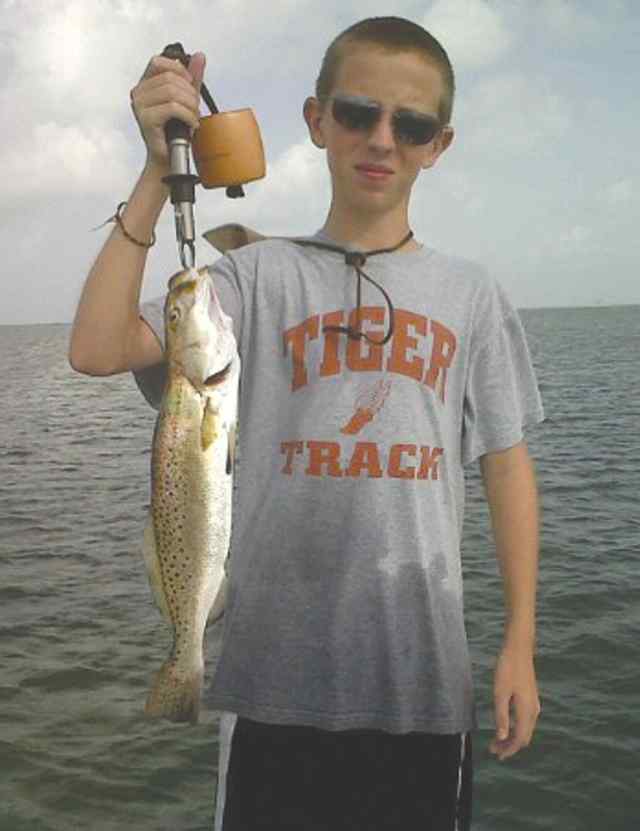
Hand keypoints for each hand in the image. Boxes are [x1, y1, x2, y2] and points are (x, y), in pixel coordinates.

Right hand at [130, 52, 205, 168]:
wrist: (169, 158)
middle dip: (190, 93)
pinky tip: (191, 125)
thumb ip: (192, 78)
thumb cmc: (174, 131)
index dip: (178, 69)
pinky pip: (172, 108)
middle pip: (170, 78)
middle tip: (195, 109)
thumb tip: (199, 56)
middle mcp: (139, 93)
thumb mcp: (187, 99)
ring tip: (193, 118)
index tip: (190, 84)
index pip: (159, 62)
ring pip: (172, 92)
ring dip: (190, 106)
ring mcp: (140, 105)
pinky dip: (188, 116)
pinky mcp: (146, 119)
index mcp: (146, 84)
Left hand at [489, 646, 540, 760]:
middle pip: (524, 737)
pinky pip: (525, 720)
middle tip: (493, 750)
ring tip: (497, 741)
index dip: (508, 750)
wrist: (519, 649)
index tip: (496, 755)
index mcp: (526, 710)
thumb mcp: (500, 692)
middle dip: (510, 746)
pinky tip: (504, 725)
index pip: (519, 739)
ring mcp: (534, 704)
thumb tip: (501, 738)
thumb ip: (501, 716)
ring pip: (525, 729)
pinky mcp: (531, 698)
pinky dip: (515, 728)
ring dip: (512, 737)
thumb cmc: (507, 668)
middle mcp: (534, 710)